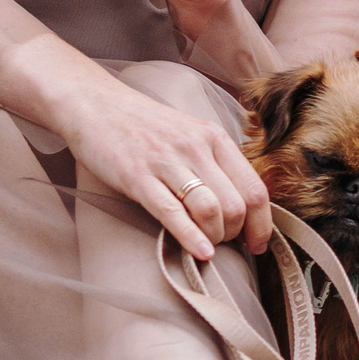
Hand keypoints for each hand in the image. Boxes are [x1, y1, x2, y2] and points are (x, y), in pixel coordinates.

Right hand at [53, 69, 272, 261]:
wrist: (96, 105)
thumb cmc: (145, 127)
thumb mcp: (190, 135)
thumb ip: (215, 163)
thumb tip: (240, 207)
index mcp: (215, 138)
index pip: (255, 188)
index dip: (262, 224)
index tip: (258, 244)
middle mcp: (197, 148)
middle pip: (236, 205)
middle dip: (236, 235)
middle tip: (225, 244)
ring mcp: (167, 161)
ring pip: (210, 210)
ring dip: (215, 238)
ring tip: (208, 247)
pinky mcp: (137, 177)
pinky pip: (172, 213)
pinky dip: (191, 238)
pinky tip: (201, 254)